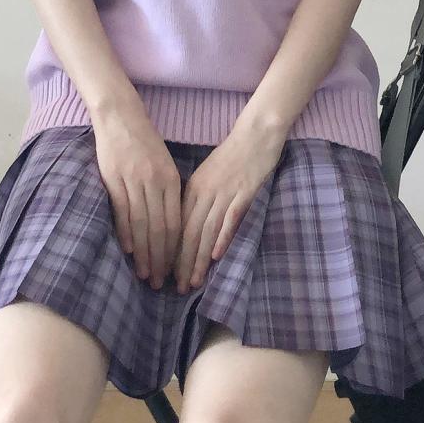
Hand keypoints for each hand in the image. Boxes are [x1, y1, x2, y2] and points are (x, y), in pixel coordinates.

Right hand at [93, 104, 182, 289]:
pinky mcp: (114, 179)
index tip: (174, 269)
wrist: (120, 117)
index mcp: (171, 179)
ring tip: (144, 274)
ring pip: (141, 224)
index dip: (175, 249)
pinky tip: (128, 252)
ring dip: (143, 253)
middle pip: (159, 228)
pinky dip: (125, 234)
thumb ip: (168, 191)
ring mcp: (134, 181)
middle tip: (160, 282)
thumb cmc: (144, 142)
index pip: (175, 222)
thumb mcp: (164, 164)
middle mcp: (155, 182)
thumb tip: (171, 225)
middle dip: (160, 258)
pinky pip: (121, 212)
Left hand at [173, 116, 286, 293]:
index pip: (178, 225)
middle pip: (189, 232)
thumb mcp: (208, 176)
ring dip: (199, 259)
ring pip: (207, 230)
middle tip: (177, 288)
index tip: (167, 273)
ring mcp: (223, 192)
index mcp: (192, 187)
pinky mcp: (243, 193)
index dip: (172, 252)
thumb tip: (191, 227)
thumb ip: (199, 199)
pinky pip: (229, 219)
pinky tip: (217, 257)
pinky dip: (222, 238)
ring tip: (193, 281)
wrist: (255, 134)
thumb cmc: (233, 155)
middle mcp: (204, 192)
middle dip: (182, 263)